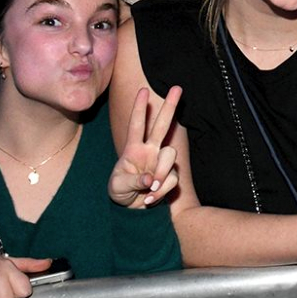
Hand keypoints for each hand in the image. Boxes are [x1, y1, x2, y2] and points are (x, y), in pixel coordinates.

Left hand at [110, 86, 181, 207]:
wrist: (131, 210)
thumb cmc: (120, 192)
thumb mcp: (118, 187)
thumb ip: (133, 181)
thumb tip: (149, 179)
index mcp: (133, 149)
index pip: (136, 125)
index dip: (139, 109)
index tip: (143, 90)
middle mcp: (149, 151)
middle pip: (162, 125)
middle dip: (170, 106)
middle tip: (177, 87)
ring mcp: (160, 162)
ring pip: (170, 156)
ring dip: (161, 174)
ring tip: (149, 189)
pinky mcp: (170, 175)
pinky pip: (172, 179)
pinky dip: (161, 191)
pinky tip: (150, 198)